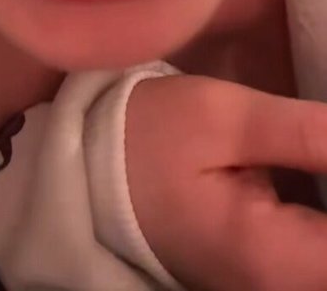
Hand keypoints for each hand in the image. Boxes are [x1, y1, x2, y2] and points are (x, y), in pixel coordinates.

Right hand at [126, 74, 326, 290]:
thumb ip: (307, 132)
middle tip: (319, 147)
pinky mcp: (262, 271)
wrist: (88, 168)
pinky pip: (312, 254)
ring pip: (323, 259)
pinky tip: (316, 172)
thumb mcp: (224, 118)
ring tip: (314, 150)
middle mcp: (275, 289)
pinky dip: (320, 210)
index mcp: (270, 258)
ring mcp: (267, 286)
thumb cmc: (149, 136)